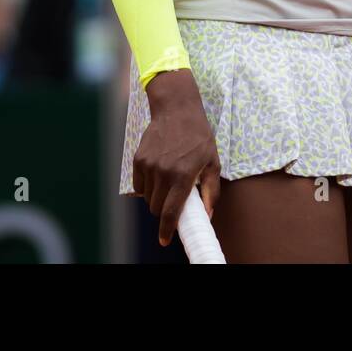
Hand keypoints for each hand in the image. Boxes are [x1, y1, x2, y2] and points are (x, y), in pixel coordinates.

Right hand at [135, 69, 221, 245]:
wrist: (177, 109)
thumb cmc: (199, 136)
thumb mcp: (213, 161)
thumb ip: (210, 190)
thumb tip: (208, 214)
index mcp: (183, 175)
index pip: (171, 211)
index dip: (167, 229)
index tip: (165, 240)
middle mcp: (163, 172)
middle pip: (156, 208)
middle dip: (164, 211)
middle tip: (174, 201)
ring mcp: (148, 166)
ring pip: (147, 198)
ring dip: (156, 198)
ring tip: (168, 182)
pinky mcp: (138, 160)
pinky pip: (138, 185)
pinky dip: (147, 187)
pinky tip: (158, 174)